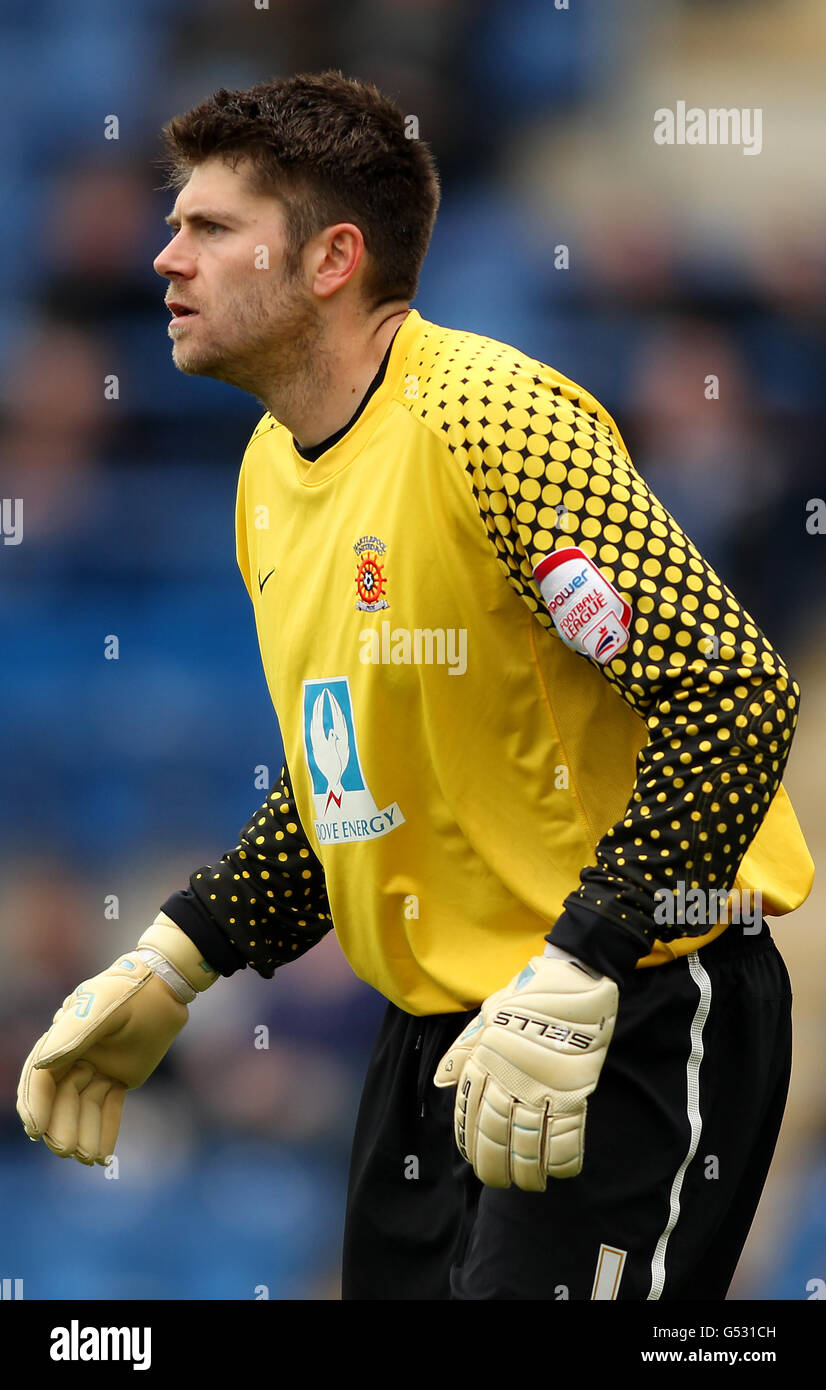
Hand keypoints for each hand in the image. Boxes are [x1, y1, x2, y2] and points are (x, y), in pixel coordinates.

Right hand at [16, 918, 214, 1165]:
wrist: (165, 986)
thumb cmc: (132, 989)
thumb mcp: (106, 1004)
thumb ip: (76, 1032)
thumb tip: (42, 1063)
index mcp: (63, 1039)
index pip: (41, 1078)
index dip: (36, 1103)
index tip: (36, 1130)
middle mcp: (75, 1057)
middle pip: (60, 1098)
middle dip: (61, 1126)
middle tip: (66, 1151)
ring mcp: (96, 1068)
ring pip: (84, 1107)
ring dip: (83, 1134)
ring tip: (88, 1160)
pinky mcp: (119, 1077)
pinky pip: (108, 1108)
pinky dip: (105, 1131)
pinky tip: (104, 1156)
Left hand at [434, 955, 617, 1189]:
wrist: (573, 976)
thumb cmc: (529, 994)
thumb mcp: (488, 1015)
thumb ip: (465, 1050)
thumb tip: (442, 1081)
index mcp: (483, 1062)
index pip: (468, 1115)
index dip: (470, 1143)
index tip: (474, 1160)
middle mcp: (508, 1079)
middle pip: (495, 1137)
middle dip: (495, 1167)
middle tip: (500, 1184)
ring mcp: (541, 1087)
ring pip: (527, 1144)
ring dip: (527, 1172)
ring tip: (530, 1185)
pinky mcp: (573, 1090)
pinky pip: (566, 1135)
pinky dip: (562, 1159)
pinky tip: (560, 1172)